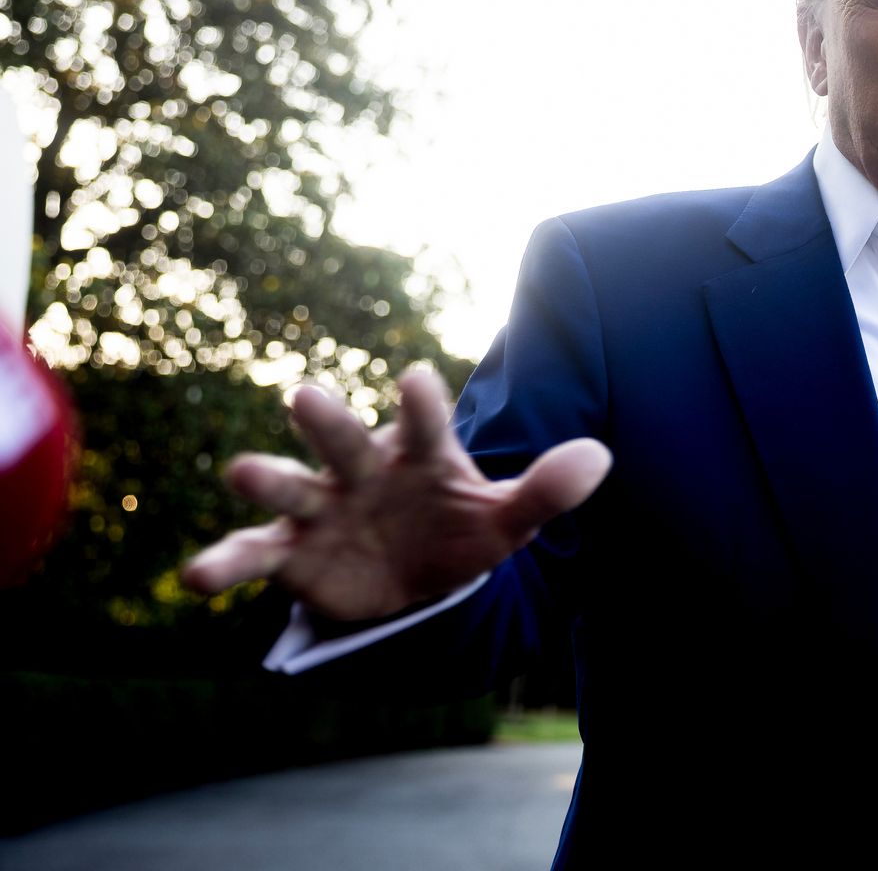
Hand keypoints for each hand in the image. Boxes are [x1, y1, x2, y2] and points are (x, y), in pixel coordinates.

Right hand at [182, 367, 611, 621]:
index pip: (424, 423)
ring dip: (266, 478)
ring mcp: (322, 508)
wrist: (413, 581)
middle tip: (304, 395)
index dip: (422, 404)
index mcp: (419, 454)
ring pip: (289, 486)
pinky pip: (252, 554)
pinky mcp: (291, 552)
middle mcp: (363, 470)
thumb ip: (545, 491)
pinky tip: (195, 577)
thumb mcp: (504, 521)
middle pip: (343, 439)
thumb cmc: (458, 533)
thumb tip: (600, 458)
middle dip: (327, 420)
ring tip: (239, 472)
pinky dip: (223, 564)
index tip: (420, 378)